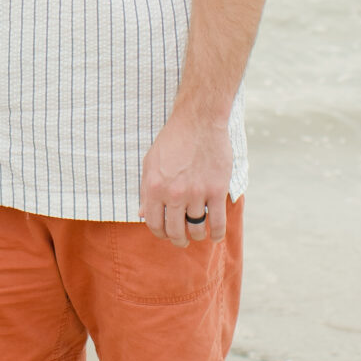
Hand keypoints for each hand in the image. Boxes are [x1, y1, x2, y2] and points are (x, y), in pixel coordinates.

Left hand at [139, 111, 232, 249]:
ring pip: (196, 229)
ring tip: (197, 233)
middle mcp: (174, 193)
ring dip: (196, 236)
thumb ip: (146, 190)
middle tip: (181, 239)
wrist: (199, 121)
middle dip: (177, 239)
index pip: (154, 224)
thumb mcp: (151, 163)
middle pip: (175, 231)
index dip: (159, 233)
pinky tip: (215, 235)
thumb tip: (142, 215)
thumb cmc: (173, 140)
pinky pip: (218, 222)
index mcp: (154, 187)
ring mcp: (196, 193)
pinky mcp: (217, 190)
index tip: (166, 233)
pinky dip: (217, 234)